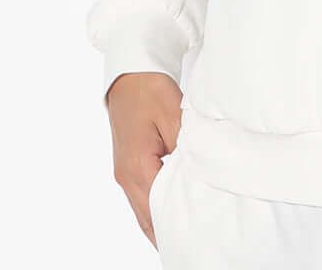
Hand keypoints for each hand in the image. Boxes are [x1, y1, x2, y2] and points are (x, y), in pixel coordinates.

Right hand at [106, 71, 182, 248]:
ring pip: (143, 210)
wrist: (130, 74)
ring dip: (160, 223)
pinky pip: (142, 197)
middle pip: (147, 218)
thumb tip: (197, 172)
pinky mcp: (128, 166)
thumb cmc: (150, 90)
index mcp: (137, 166)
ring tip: (185, 237)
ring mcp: (124, 173)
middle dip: (166, 234)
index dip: (174, 228)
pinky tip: (170, 214)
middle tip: (191, 246)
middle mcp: (126, 176)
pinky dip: (155, 209)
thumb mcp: (174, 114)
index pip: (157, 210)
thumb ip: (185, 146)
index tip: (192, 241)